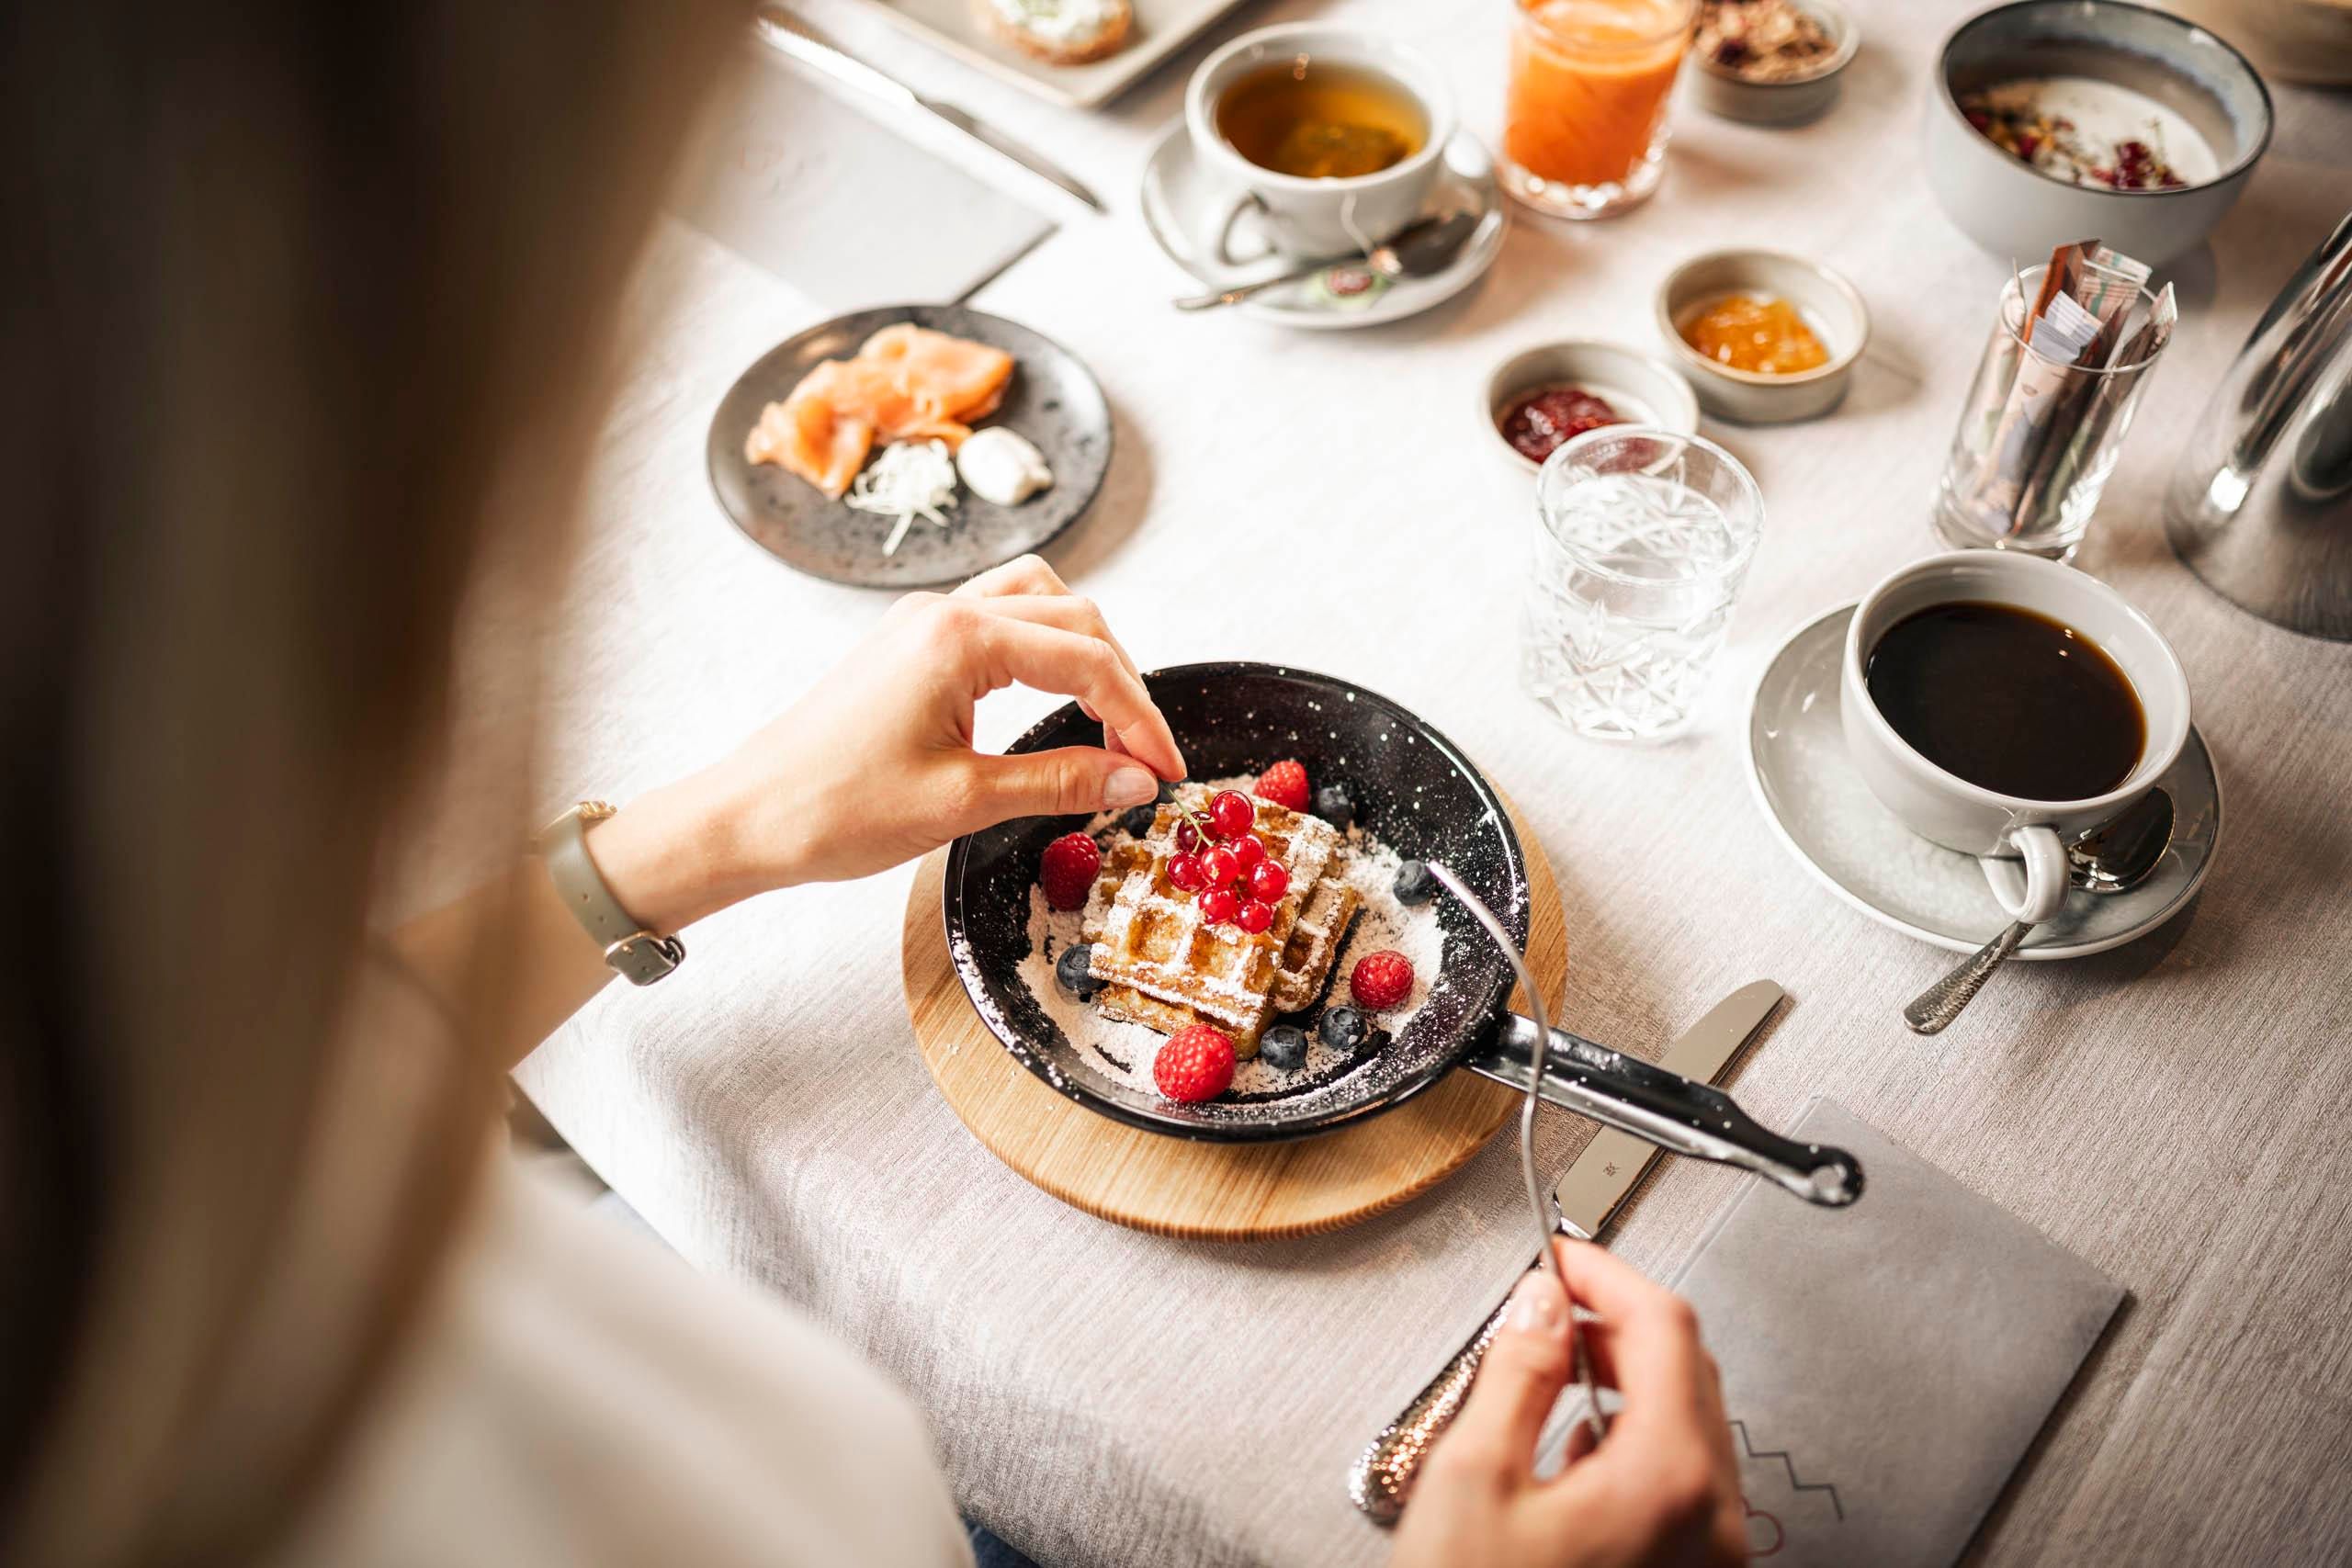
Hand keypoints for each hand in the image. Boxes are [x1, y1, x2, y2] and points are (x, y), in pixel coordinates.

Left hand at [586, 556, 1184, 929]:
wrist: (746, 817)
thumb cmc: (834, 810)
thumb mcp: (963, 802)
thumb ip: (1060, 782)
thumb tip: (1135, 780)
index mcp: (959, 639)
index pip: (1086, 659)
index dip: (1138, 717)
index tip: (1166, 771)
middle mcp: (943, 613)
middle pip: (1073, 615)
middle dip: (1122, 681)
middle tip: (1145, 755)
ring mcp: (923, 623)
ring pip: (1037, 602)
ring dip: (1085, 650)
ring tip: (1108, 719)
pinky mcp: (909, 646)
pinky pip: (997, 621)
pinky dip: (1041, 650)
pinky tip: (1051, 699)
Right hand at [1391, 1239, 1747, 1567]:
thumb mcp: (1473, 1480)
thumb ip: (1516, 1373)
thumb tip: (1540, 1303)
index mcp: (1670, 1478)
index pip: (1664, 1326)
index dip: (1607, 1272)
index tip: (1564, 1254)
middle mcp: (1714, 1520)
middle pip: (1689, 1373)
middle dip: (1619, 1324)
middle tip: (1554, 1306)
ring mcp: (1712, 1560)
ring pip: (1690, 1429)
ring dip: (1626, 1385)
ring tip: (1551, 1381)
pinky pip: (1682, 1484)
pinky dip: (1633, 1445)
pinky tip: (1571, 1459)